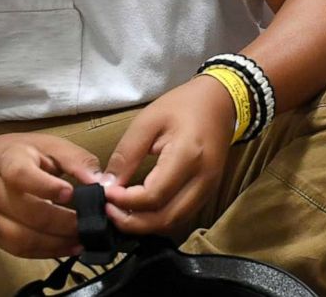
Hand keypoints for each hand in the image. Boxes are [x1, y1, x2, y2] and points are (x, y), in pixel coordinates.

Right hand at [0, 133, 104, 258]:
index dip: (46, 187)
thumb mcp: (49, 145)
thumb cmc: (21, 154)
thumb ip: (76, 160)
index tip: (71, 193)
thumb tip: (100, 181)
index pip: (22, 176)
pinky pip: (20, 250)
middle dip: (63, 222)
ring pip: (23, 238)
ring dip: (57, 243)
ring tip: (83, 239)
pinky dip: (47, 252)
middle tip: (91, 222)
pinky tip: (68, 247)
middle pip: (28, 213)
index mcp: (8, 162)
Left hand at [102, 76, 234, 236]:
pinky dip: (159, 218)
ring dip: (145, 224)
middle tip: (108, 211)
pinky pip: (182, 215)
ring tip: (121, 212)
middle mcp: (202, 179)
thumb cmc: (183, 105)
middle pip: (165, 218)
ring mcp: (209, 188)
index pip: (153, 196)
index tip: (104, 193)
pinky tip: (141, 210)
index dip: (125, 201)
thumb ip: (127, 154)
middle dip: (133, 222)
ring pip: (175, 222)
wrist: (221, 101)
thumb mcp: (148, 121)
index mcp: (187, 156)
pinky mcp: (208, 191)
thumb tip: (107, 186)